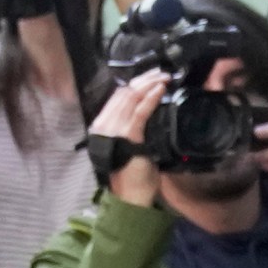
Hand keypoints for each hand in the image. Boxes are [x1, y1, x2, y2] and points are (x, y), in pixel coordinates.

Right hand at [91, 71, 168, 207]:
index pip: (117, 97)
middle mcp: (104, 125)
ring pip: (132, 99)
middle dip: (144, 80)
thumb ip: (132, 127)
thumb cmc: (134, 171)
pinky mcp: (128, 137)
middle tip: (161, 73)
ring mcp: (114, 130)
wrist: (131, 195)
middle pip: (124, 94)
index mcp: (103, 126)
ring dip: (150, 85)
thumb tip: (145, 108)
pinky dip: (150, 99)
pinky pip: (140, 113)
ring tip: (164, 78)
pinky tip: (160, 90)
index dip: (134, 83)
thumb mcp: (130, 144)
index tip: (151, 76)